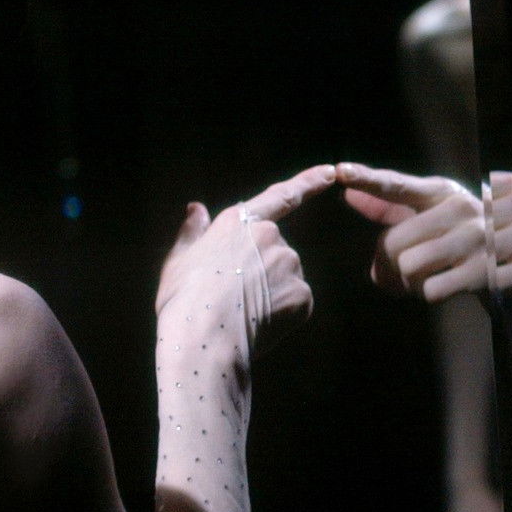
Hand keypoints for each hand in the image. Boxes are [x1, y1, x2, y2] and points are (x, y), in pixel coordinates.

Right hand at [157, 165, 336, 340]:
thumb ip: (193, 232)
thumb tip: (195, 209)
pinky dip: (282, 313)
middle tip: (234, 298)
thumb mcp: (179, 260)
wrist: (203, 339)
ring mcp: (289, 264)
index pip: (281, 196)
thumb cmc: (183, 300)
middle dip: (263, 271)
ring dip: (272, 292)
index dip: (309, 182)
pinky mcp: (302, 294)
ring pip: (286, 278)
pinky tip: (259, 324)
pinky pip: (296, 303)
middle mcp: (270, 236)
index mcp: (239, 222)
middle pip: (276, 251)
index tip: (331, 172)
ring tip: (242, 313)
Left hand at [338, 162, 506, 302]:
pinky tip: (447, 287)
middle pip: (393, 244)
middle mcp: (461, 209)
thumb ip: (391, 208)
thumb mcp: (436, 216)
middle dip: (387, 268)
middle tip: (395, 278)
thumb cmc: (471, 238)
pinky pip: (432, 290)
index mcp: (444, 193)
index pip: (399, 186)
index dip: (369, 178)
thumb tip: (348, 193)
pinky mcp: (487, 270)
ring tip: (425, 281)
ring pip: (410, 268)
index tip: (341, 171)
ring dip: (410, 284)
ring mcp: (478, 239)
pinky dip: (430, 296)